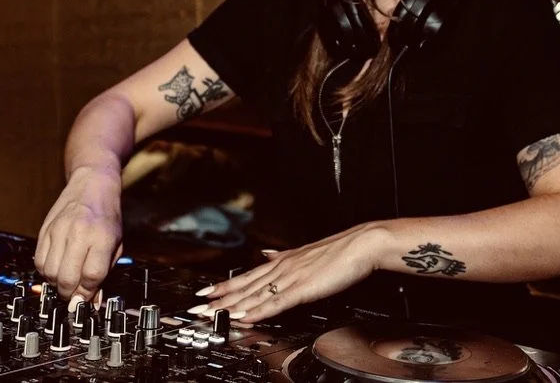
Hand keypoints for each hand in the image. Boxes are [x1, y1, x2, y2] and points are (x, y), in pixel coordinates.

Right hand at [34, 166, 123, 303]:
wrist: (91, 185)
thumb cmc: (107, 216)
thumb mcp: (116, 243)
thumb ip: (105, 271)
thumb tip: (94, 301)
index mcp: (102, 237)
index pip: (92, 275)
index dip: (89, 293)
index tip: (88, 299)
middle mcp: (79, 233)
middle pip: (67, 277)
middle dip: (70, 294)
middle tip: (75, 295)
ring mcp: (59, 231)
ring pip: (49, 272)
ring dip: (57, 284)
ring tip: (66, 279)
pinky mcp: (44, 230)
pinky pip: (38, 261)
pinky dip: (46, 271)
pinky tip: (57, 267)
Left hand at [192, 223, 390, 322]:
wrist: (362, 244)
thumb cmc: (341, 251)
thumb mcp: (307, 252)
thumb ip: (285, 258)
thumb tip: (268, 256)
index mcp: (283, 261)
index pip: (247, 275)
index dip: (224, 285)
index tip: (205, 292)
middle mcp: (282, 267)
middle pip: (244, 286)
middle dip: (218, 298)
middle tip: (196, 308)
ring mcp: (290, 277)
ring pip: (254, 295)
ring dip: (230, 306)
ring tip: (211, 314)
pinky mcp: (302, 288)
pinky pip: (275, 302)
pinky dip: (256, 310)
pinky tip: (243, 316)